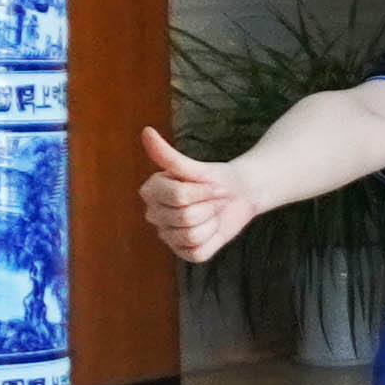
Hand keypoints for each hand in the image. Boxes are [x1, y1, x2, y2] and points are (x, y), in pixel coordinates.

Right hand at [138, 128, 256, 264]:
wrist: (237, 194)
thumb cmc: (215, 177)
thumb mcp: (195, 167)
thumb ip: (168, 155)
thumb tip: (146, 131)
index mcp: (151, 191)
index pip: (178, 197)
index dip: (203, 190)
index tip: (210, 183)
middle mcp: (154, 215)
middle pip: (186, 217)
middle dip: (209, 205)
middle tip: (212, 198)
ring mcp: (168, 235)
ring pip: (192, 234)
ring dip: (212, 222)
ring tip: (212, 212)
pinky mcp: (185, 252)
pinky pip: (198, 251)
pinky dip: (213, 240)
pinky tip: (212, 228)